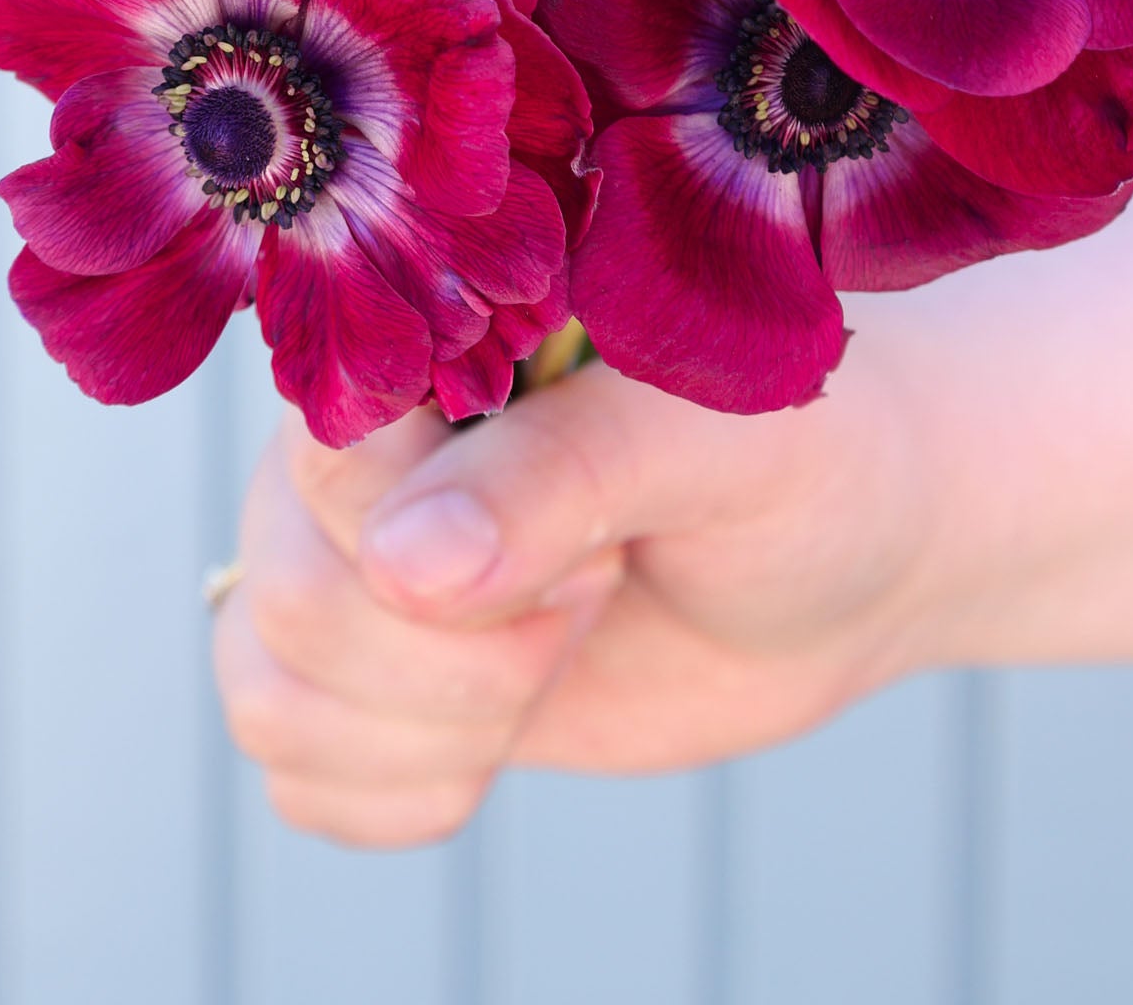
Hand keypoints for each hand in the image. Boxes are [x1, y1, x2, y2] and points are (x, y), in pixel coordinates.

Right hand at [213, 328, 946, 847]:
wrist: (863, 548)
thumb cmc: (811, 451)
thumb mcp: (722, 434)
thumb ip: (567, 472)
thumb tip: (402, 561)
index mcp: (430, 344)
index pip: (323, 453)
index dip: (438, 531)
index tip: (592, 544)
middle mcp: (366, 452)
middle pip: (288, 592)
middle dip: (464, 647)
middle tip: (604, 581)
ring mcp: (365, 566)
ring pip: (269, 692)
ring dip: (435, 724)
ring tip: (565, 646)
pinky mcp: (385, 678)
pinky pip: (298, 774)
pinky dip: (402, 789)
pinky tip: (511, 732)